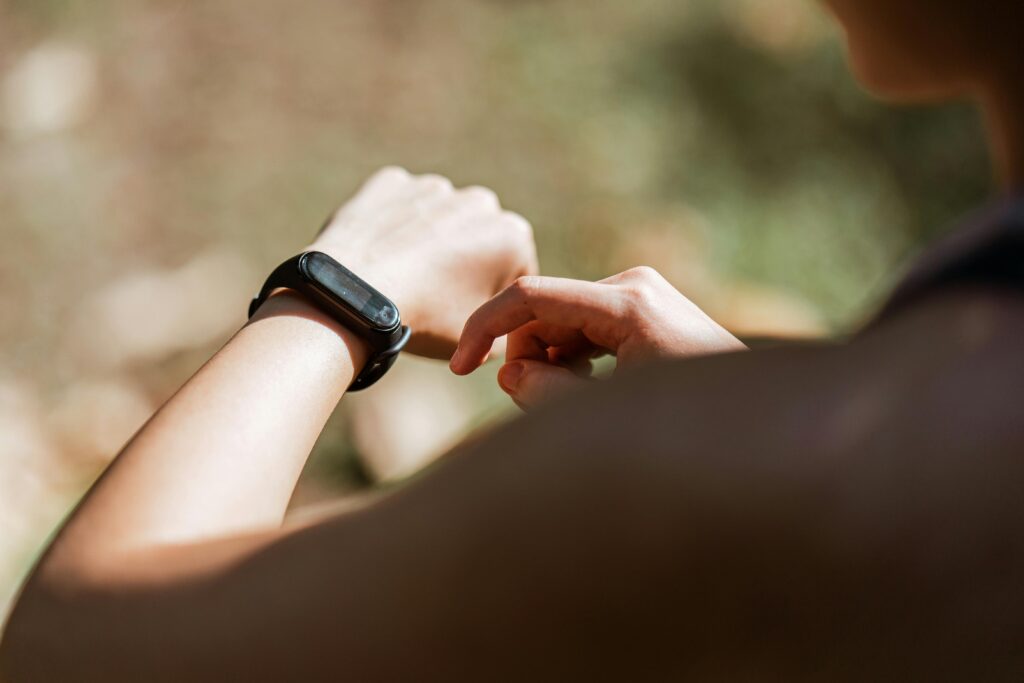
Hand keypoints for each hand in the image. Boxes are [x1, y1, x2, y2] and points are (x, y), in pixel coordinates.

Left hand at [310, 167, 537, 357]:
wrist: (354, 297)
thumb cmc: (424, 320)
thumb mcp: (480, 342)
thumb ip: (504, 328)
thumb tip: (502, 326)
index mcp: (513, 236)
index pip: (516, 272)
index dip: (495, 299)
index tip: (469, 317)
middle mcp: (480, 201)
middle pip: (479, 238)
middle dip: (466, 260)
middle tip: (436, 296)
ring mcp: (433, 187)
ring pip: (438, 218)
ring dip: (430, 240)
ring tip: (404, 276)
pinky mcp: (391, 182)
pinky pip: (399, 205)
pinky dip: (393, 224)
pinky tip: (380, 255)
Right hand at [450, 266, 745, 408]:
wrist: (757, 426)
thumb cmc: (689, 429)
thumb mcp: (606, 416)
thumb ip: (546, 394)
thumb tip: (508, 372)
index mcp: (629, 304)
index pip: (531, 297)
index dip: (483, 329)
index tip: (456, 368)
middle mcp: (635, 285)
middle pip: (545, 310)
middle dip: (524, 355)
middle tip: (530, 401)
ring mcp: (644, 294)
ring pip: (563, 319)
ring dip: (549, 359)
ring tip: (566, 400)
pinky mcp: (647, 309)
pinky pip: (587, 325)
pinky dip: (572, 356)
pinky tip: (586, 387)